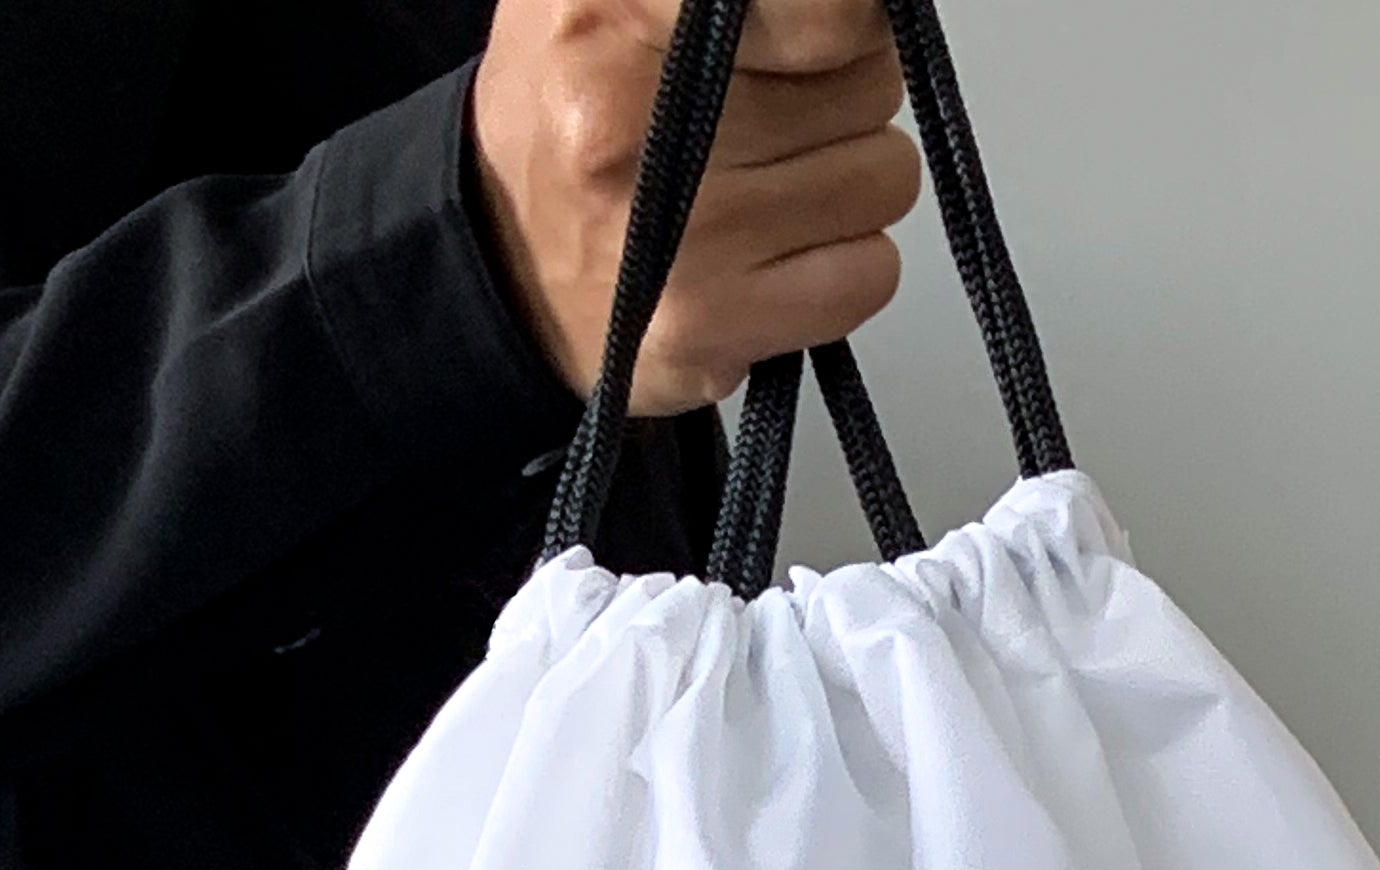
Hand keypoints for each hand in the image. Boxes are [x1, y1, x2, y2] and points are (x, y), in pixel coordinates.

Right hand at [471, 0, 920, 412]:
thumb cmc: (576, 114)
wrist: (497, 266)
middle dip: (835, 92)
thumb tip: (860, 2)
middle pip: (870, 79)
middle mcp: (640, 121)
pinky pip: (870, 274)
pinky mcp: (710, 327)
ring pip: (882, 176)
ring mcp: (681, 236)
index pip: (831, 5)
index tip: (811, 35)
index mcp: (616, 10)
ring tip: (759, 185)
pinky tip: (769, 254)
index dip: (844, 17)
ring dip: (843, 182)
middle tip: (757, 118)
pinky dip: (839, 268)